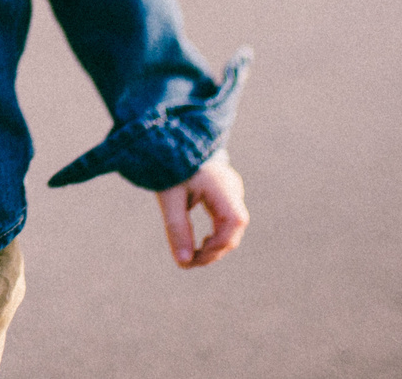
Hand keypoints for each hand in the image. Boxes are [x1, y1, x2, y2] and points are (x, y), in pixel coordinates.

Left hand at [157, 152, 247, 267]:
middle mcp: (233, 188)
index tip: (191, 260)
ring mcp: (231, 188)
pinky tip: (202, 241)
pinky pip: (226, 218)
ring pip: (232, 226)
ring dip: (216, 243)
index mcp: (222, 187)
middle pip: (234, 229)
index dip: (216, 248)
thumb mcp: (169, 198)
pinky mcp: (225, 190)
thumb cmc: (168, 166)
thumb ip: (177, 229)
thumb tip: (183, 263)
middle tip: (190, 262)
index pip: (232, 225)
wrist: (168, 139)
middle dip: (214, 250)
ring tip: (195, 254)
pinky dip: (216, 232)